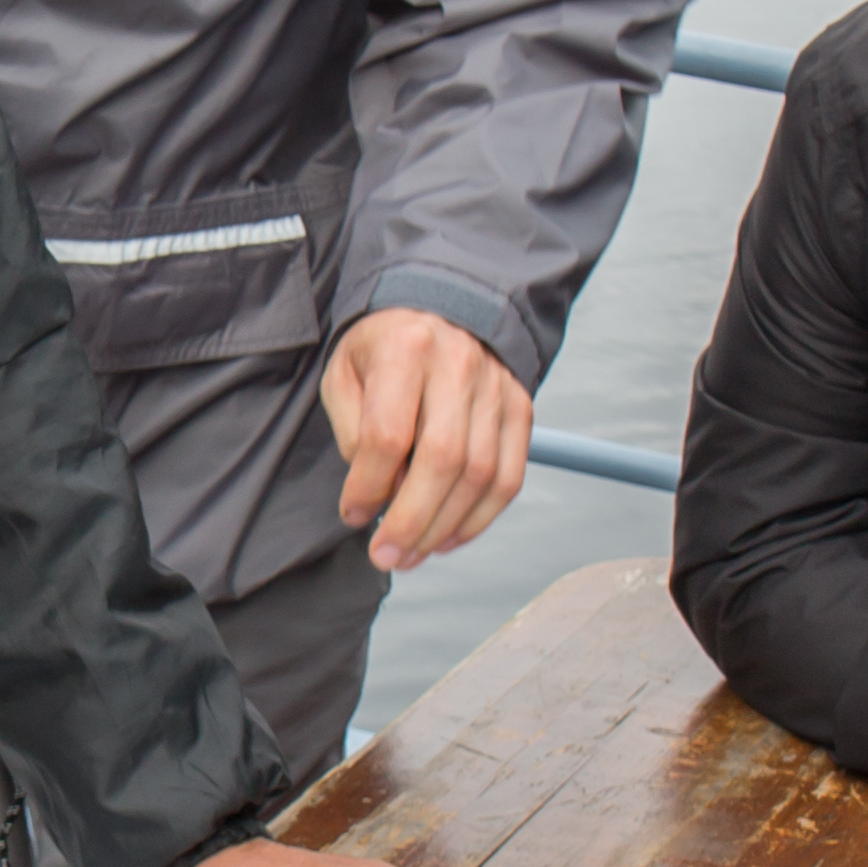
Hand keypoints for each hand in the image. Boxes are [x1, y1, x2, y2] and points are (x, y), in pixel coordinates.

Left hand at [321, 311, 532, 571]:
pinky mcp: (521, 408)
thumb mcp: (346, 374)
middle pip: (442, 460)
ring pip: (479, 475)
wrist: (441, 310)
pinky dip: (480, 518)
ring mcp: (497, 387)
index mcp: (406, 349)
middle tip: (385, 556)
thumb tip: (377, 492)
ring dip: (443, 528)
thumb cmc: (384, 350)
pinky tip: (448, 538)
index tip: (353, 515)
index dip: (368, 486)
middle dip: (411, 521)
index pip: (389, 434)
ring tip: (412, 554)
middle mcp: (458, 365)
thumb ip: (354, 430)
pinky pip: (509, 477)